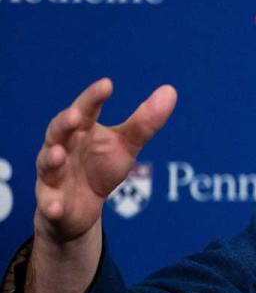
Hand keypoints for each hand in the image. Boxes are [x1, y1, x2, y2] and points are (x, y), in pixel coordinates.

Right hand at [35, 78, 175, 243]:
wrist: (81, 208)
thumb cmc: (100, 168)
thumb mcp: (126, 146)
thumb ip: (144, 122)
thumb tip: (170, 90)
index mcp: (81, 131)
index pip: (86, 109)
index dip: (94, 97)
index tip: (108, 84)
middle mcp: (61, 148)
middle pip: (58, 131)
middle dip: (65, 123)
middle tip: (77, 116)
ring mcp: (52, 175)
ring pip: (47, 164)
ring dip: (51, 159)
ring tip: (58, 154)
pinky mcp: (51, 202)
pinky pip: (49, 204)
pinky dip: (51, 206)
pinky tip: (55, 208)